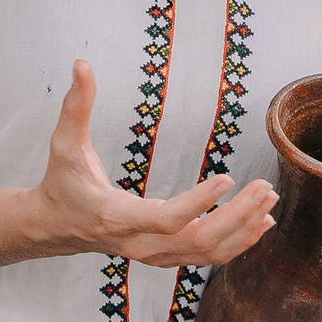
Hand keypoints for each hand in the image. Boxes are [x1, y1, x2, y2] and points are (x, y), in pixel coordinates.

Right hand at [29, 61, 277, 267]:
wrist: (53, 227)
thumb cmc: (62, 183)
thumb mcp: (63, 143)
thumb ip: (75, 105)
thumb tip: (81, 64)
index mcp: (116, 216)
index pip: (166, 219)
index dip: (199, 202)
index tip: (227, 178)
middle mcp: (138, 244)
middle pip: (197, 241)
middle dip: (236, 217)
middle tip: (262, 187)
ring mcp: (152, 255)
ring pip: (207, 254)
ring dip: (243, 229)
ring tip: (267, 200)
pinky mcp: (163, 256)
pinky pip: (206, 257)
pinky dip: (237, 242)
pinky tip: (260, 223)